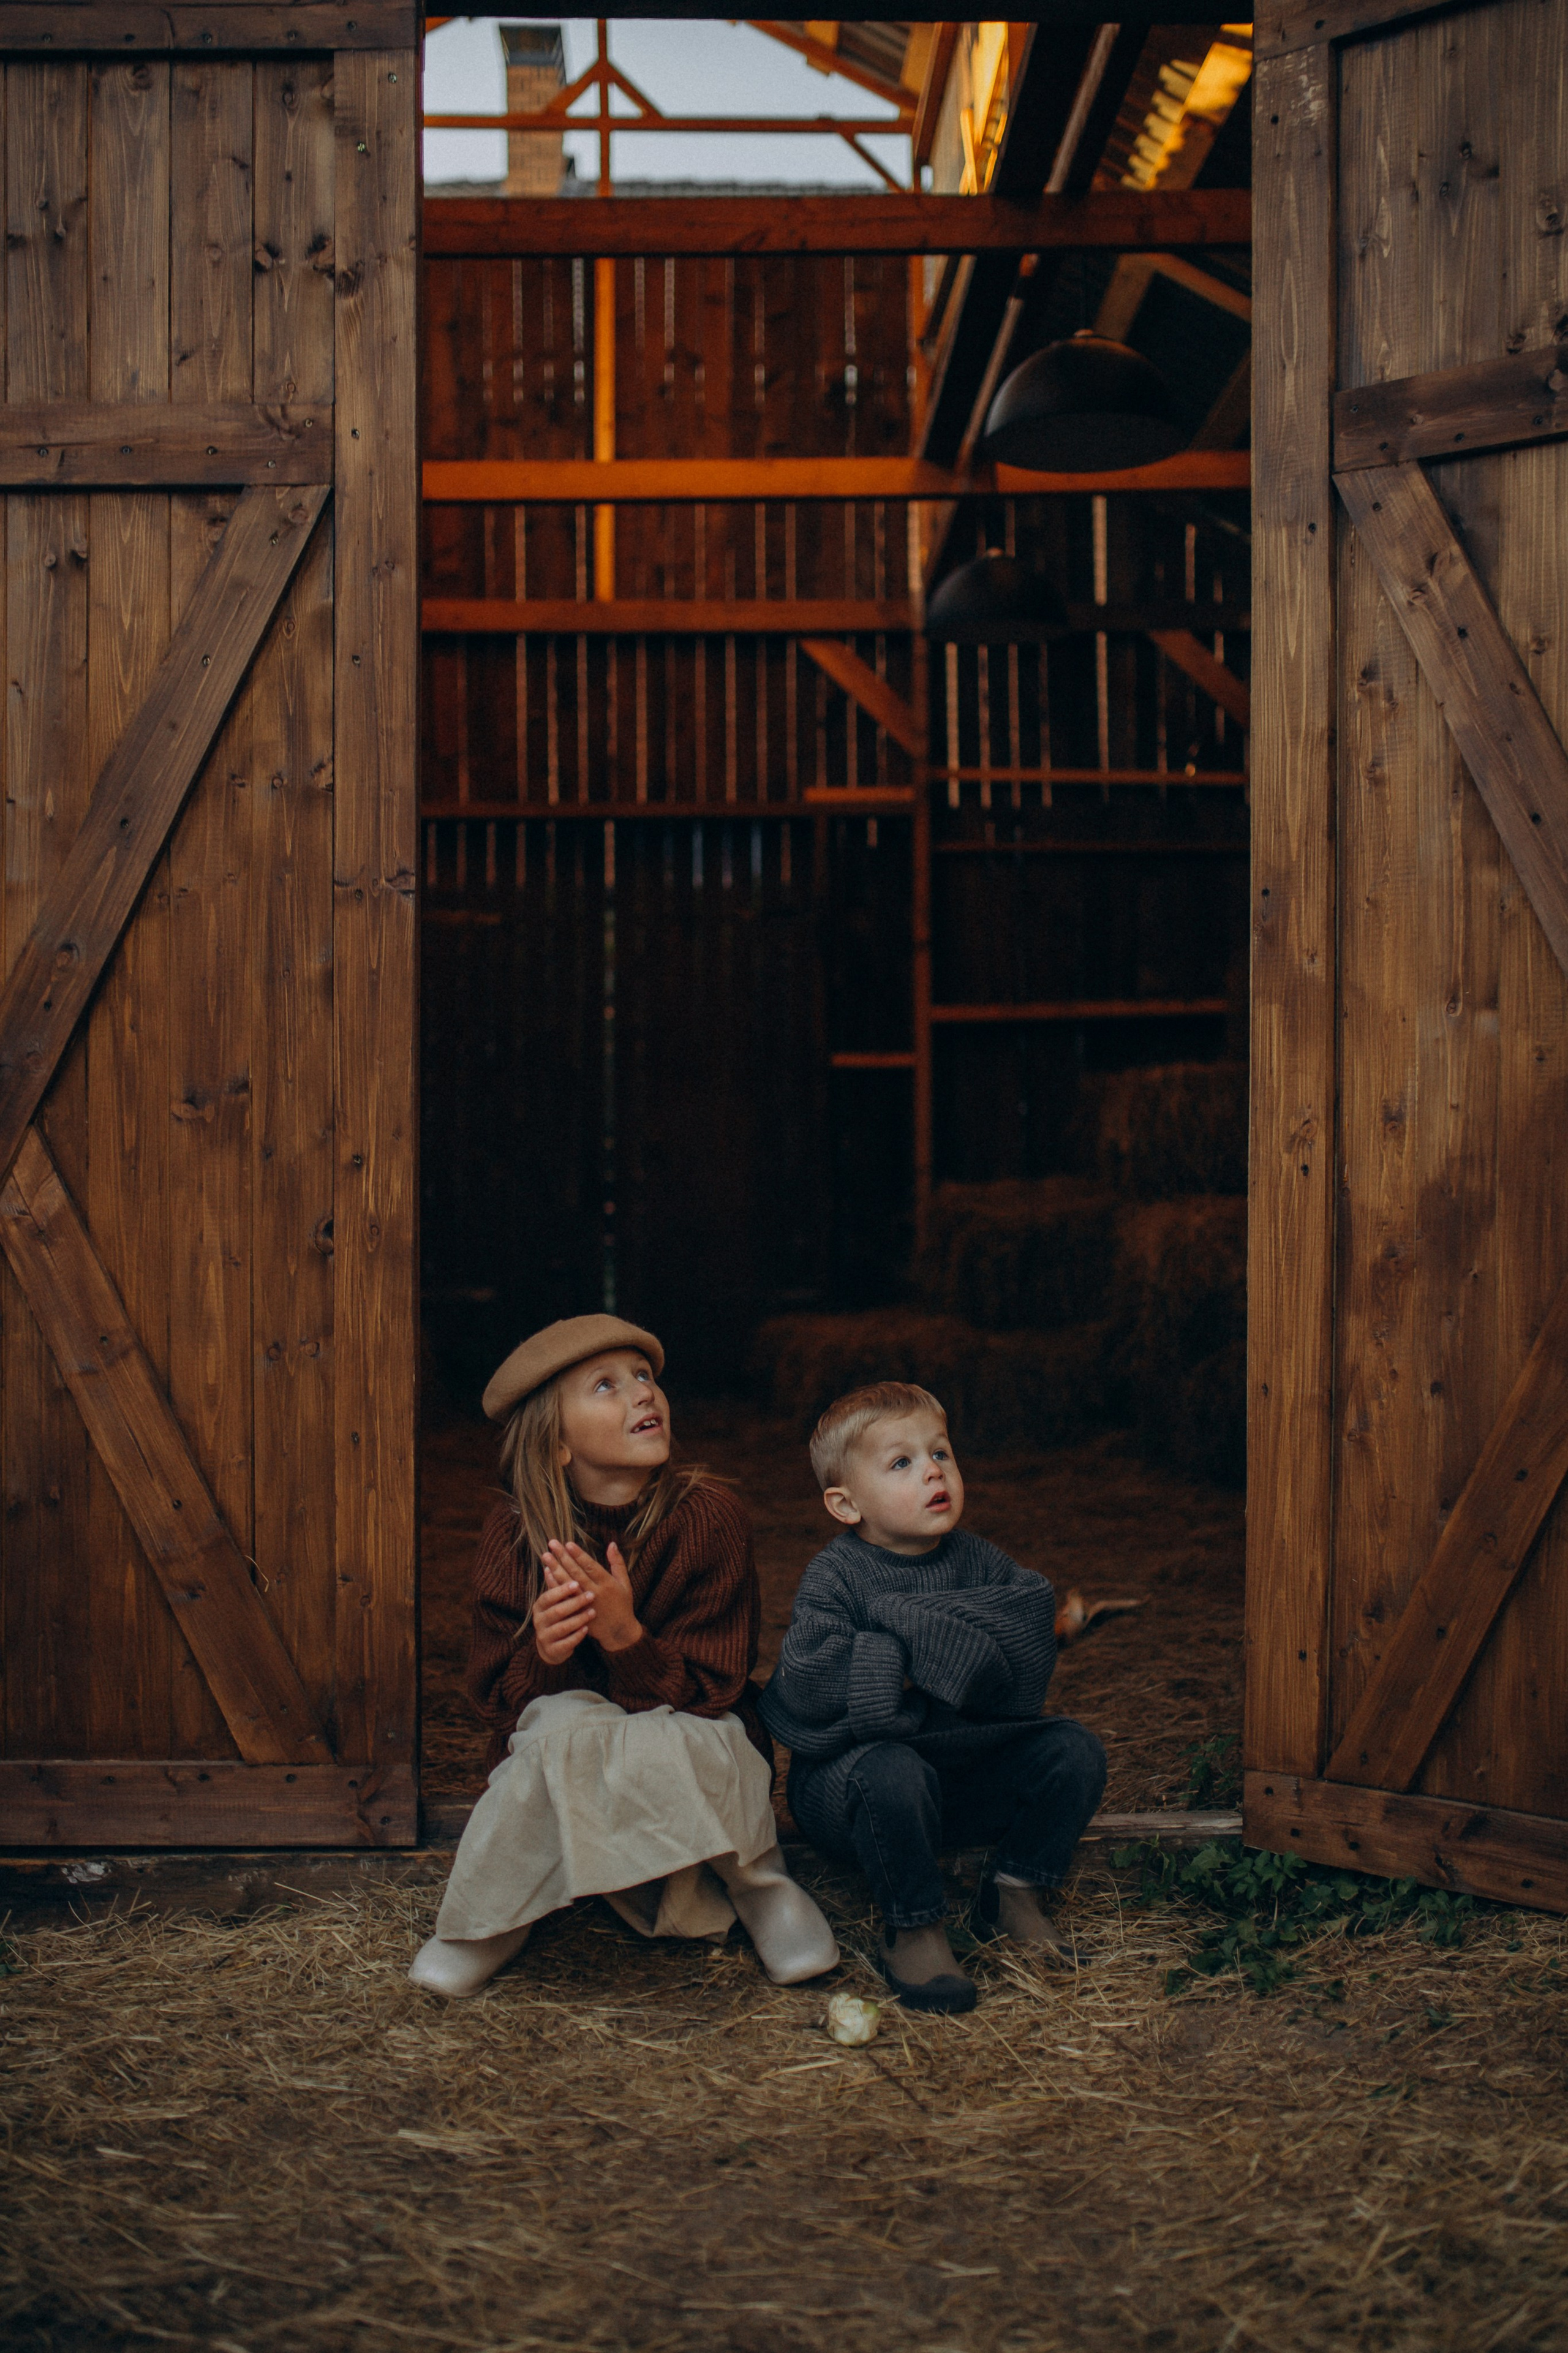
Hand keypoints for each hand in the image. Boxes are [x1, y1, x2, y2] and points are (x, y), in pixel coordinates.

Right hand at [532, 1551, 596, 1664]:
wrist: (552, 1645)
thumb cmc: (559, 1616)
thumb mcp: (557, 1600)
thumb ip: (558, 1582)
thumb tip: (553, 1561)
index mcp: (541, 1605)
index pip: (549, 1595)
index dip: (562, 1589)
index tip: (577, 1583)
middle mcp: (539, 1620)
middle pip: (556, 1611)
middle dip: (574, 1602)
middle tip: (590, 1595)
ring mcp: (545, 1636)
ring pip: (561, 1627)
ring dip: (577, 1619)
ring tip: (592, 1612)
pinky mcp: (553, 1650)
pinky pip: (565, 1643)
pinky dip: (576, 1637)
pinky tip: (586, 1630)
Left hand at [543, 1538, 641, 1653]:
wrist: (618, 1632)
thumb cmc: (623, 1605)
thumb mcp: (625, 1583)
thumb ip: (618, 1563)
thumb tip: (612, 1543)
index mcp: (607, 1584)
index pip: (590, 1566)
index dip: (579, 1555)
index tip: (568, 1543)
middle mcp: (595, 1593)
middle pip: (576, 1572)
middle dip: (563, 1557)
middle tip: (552, 1544)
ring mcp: (584, 1604)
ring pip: (567, 1584)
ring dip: (555, 1569)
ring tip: (545, 1556)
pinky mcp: (577, 1613)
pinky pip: (563, 1597)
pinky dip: (554, 1585)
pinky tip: (547, 1573)